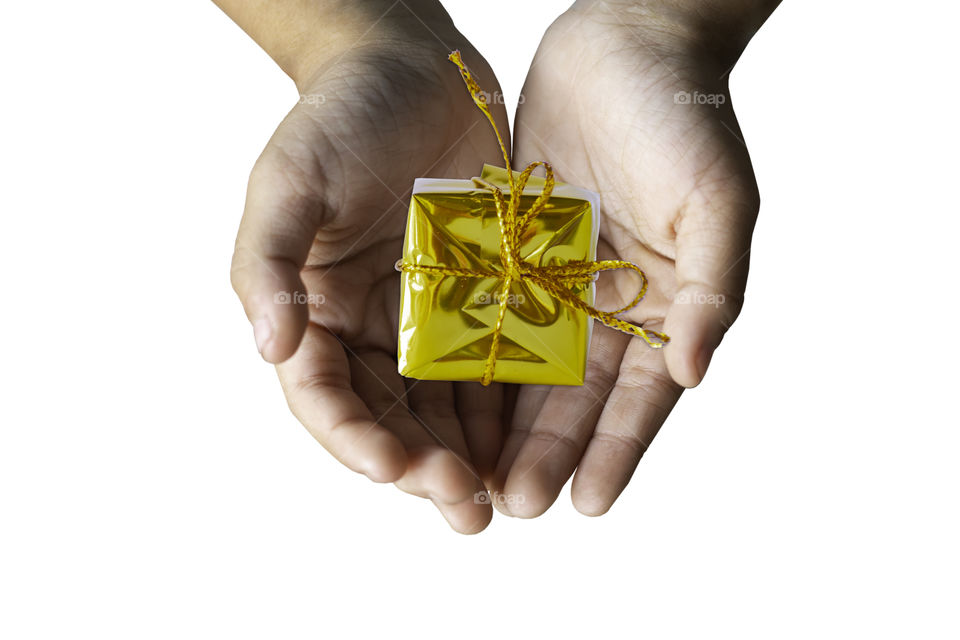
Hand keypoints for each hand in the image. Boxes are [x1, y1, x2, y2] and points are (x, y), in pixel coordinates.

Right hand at [227, 5, 509, 532]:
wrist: (413, 68)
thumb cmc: (342, 116)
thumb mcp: (290, 180)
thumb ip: (269, 262)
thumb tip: (269, 348)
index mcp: (315, 309)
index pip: (326, 395)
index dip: (354, 438)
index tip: (393, 466)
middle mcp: (369, 325)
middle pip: (391, 416)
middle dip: (423, 467)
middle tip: (464, 507)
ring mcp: (427, 317)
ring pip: (446, 406)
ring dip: (470, 456)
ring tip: (503, 500)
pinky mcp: (479, 300)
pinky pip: (493, 366)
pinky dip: (507, 409)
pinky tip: (530, 442)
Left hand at [493, 0, 769, 516]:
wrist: (626, 42)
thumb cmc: (686, 117)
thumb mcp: (718, 202)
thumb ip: (711, 288)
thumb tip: (694, 373)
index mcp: (665, 305)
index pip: (641, 398)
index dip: (616, 452)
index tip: (587, 503)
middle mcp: (607, 305)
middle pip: (575, 396)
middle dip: (547, 452)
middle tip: (513, 504)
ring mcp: (556, 281)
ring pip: (525, 367)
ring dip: (502, 422)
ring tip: (472, 474)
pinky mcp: (511, 249)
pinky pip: (486, 311)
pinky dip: (468, 356)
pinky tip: (442, 398)